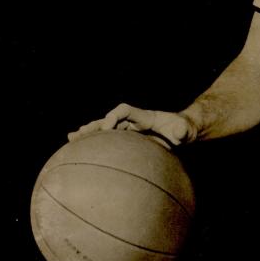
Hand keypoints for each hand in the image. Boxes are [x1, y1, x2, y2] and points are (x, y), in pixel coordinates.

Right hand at [68, 104, 194, 146]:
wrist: (183, 131)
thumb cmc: (184, 130)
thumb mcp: (186, 130)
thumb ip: (182, 131)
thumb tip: (179, 134)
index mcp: (145, 116)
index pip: (125, 110)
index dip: (114, 116)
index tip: (107, 127)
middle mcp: (134, 121)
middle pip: (110, 119)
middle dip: (95, 125)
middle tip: (80, 133)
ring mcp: (130, 130)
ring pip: (106, 129)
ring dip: (90, 133)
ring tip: (72, 138)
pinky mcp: (129, 139)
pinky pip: (110, 140)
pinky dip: (96, 143)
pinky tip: (82, 150)